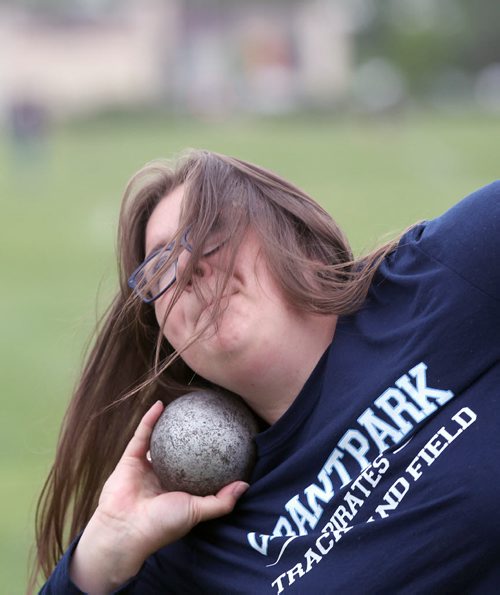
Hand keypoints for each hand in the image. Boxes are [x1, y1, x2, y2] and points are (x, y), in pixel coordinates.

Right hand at [70, 401, 248, 592]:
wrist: (125, 531)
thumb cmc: (162, 525)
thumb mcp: (197, 511)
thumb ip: (221, 500)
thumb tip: (245, 485)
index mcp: (177, 490)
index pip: (195, 469)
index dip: (207, 455)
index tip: (221, 438)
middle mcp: (162, 477)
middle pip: (177, 452)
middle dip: (189, 436)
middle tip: (203, 417)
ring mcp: (145, 467)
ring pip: (158, 440)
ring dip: (168, 423)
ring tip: (183, 406)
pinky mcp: (130, 459)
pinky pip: (142, 435)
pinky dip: (150, 419)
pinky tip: (161, 404)